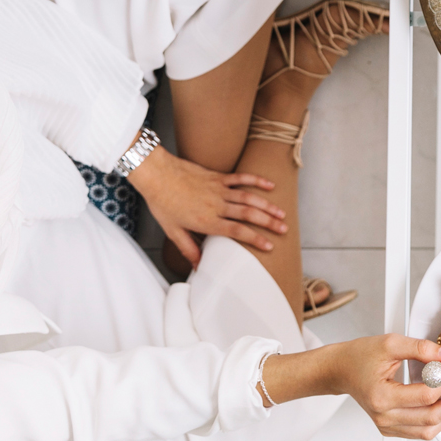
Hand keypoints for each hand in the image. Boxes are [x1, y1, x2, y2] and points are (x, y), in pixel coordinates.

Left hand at [127, 142, 285, 266]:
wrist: (157, 175)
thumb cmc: (162, 203)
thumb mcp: (172, 231)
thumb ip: (188, 248)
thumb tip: (198, 265)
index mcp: (206, 221)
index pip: (237, 232)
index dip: (255, 239)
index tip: (269, 245)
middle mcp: (217, 205)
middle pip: (249, 215)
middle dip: (269, 223)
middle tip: (283, 229)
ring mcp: (219, 189)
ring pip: (250, 197)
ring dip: (268, 205)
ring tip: (282, 213)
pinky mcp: (219, 177)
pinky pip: (242, 178)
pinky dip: (257, 181)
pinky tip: (270, 185)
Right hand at [262, 336, 440, 439]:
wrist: (341, 370)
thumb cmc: (360, 356)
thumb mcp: (391, 343)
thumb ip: (421, 348)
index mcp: (381, 397)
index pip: (425, 395)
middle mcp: (384, 418)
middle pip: (431, 418)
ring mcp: (388, 426)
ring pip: (429, 430)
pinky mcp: (392, 428)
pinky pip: (422, 431)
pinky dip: (440, 418)